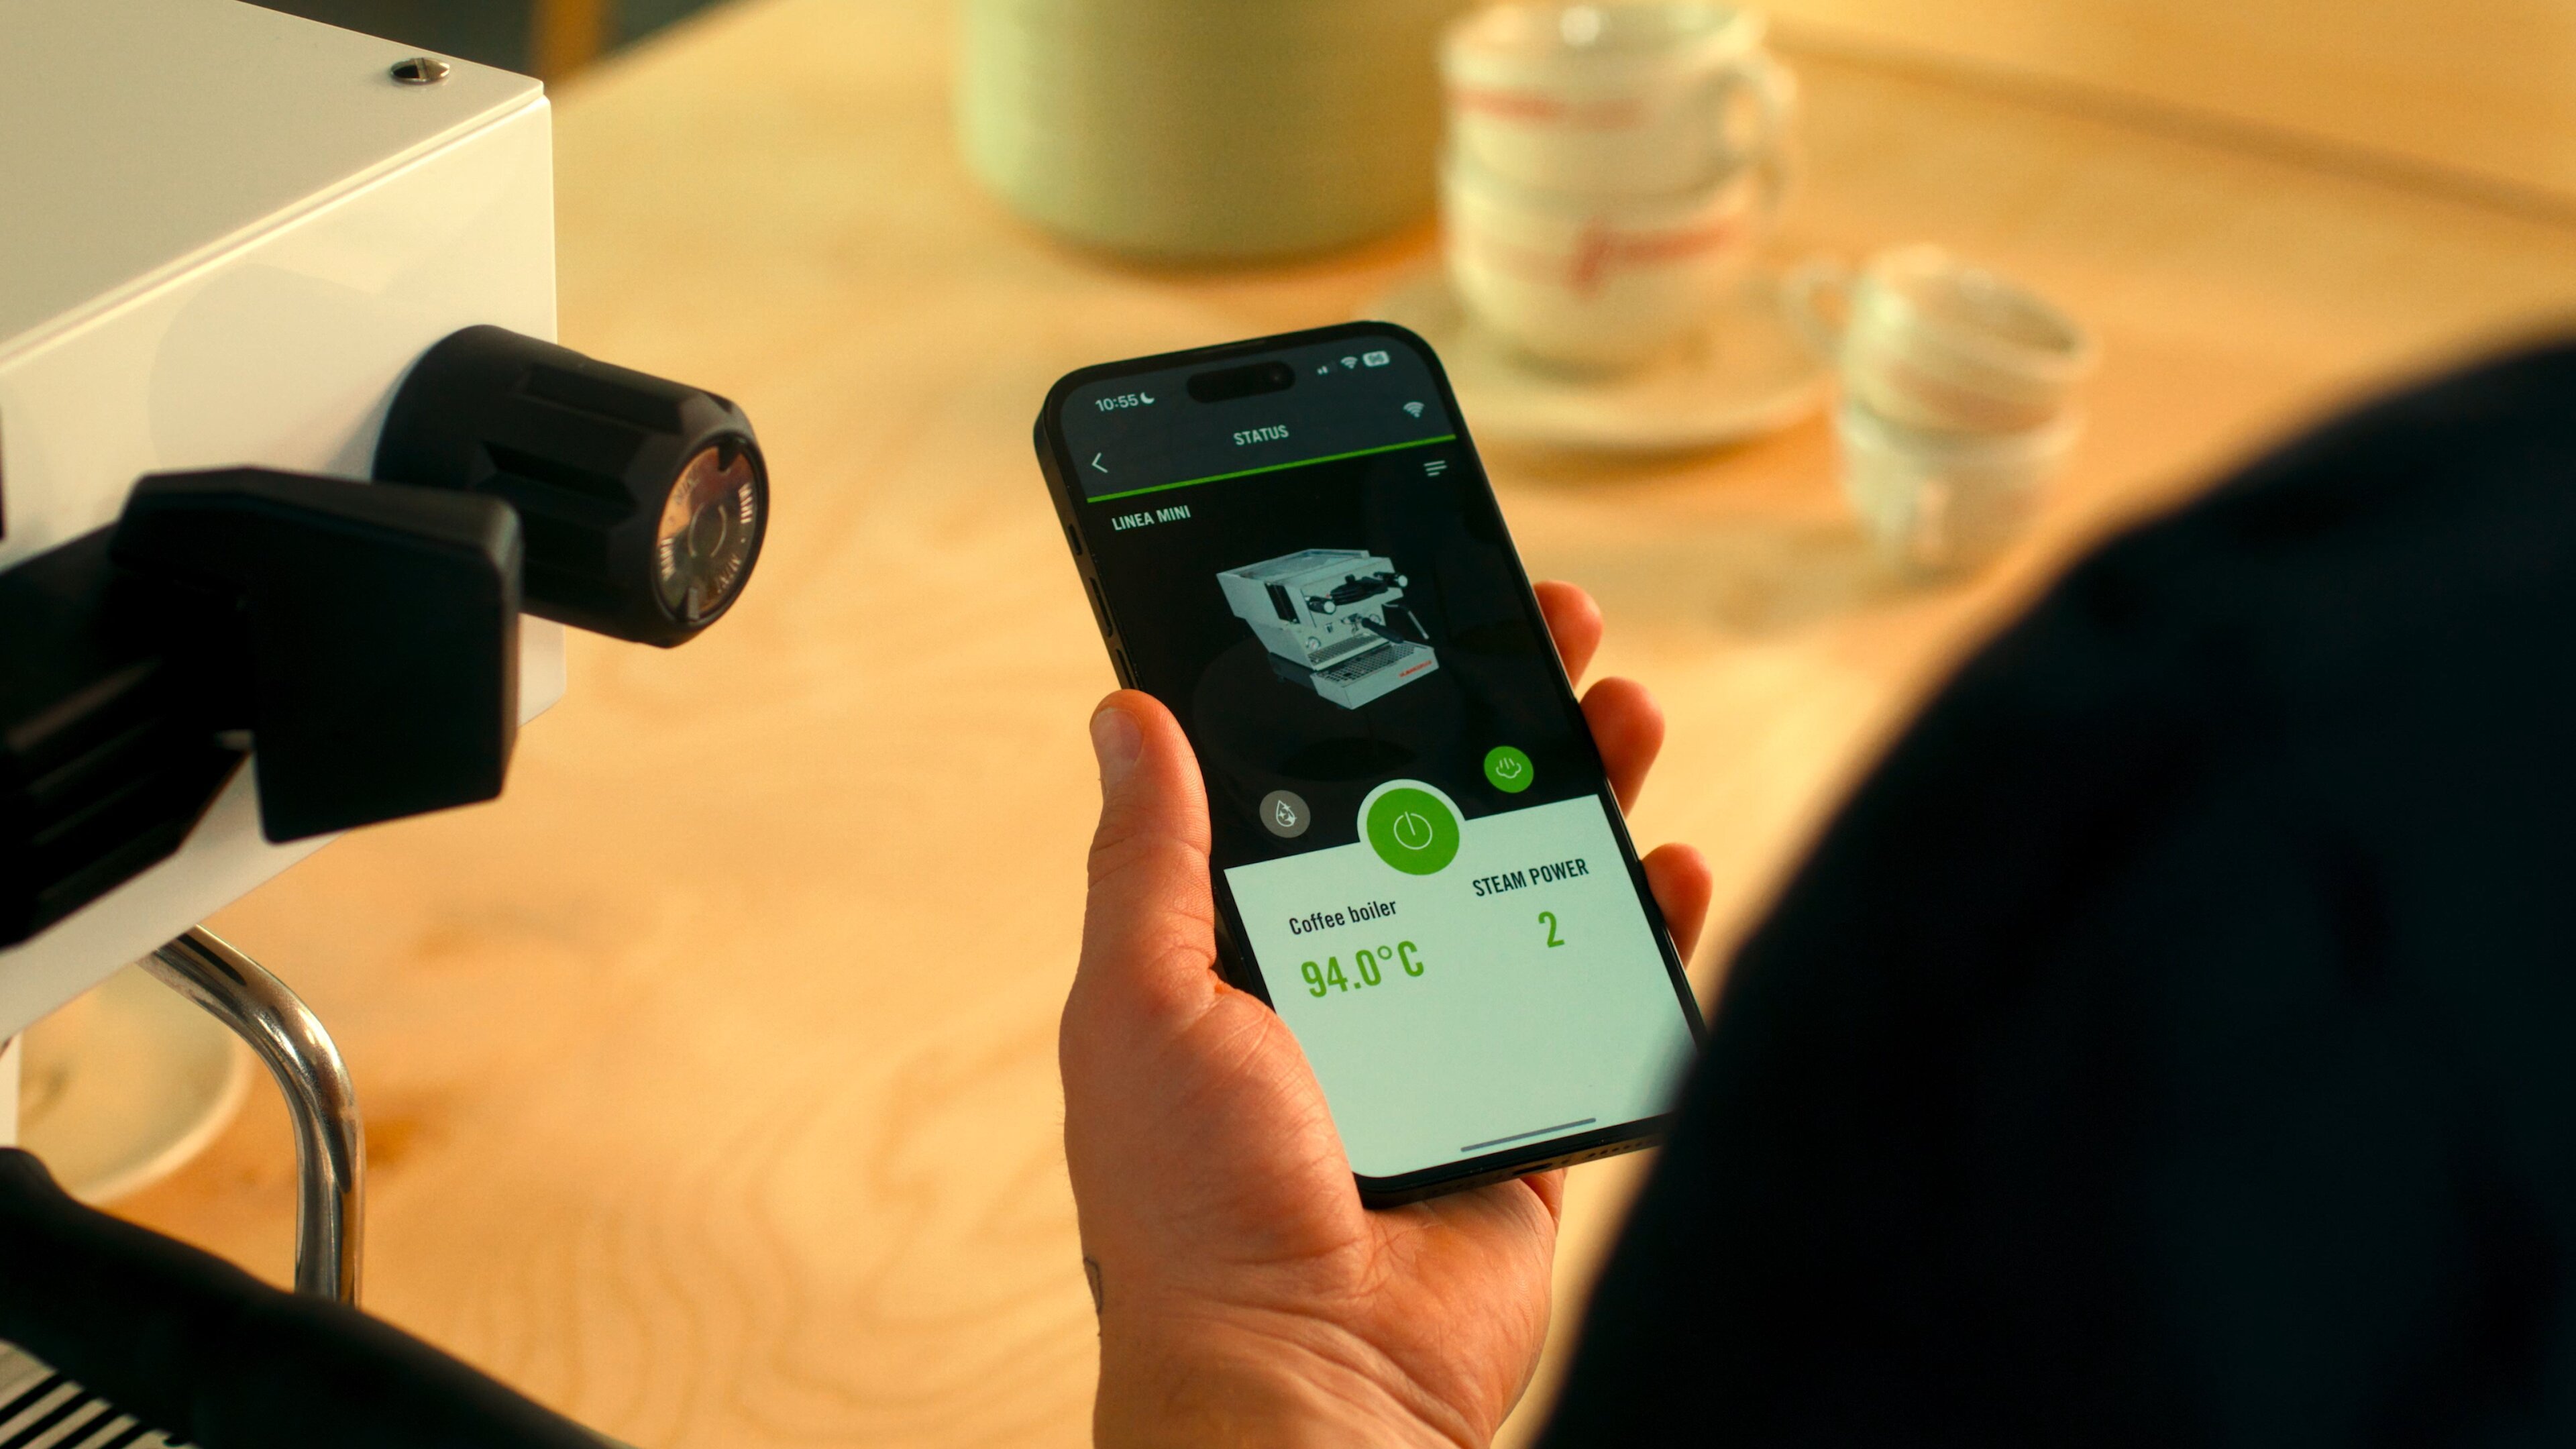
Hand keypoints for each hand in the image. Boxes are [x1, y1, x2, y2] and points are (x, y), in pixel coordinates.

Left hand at [1061, 582, 1712, 1447]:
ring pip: (1527, 884)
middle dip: (1502, 714)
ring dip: (1582, 788)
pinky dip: (1647, 925)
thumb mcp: (1142, 1001)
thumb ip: (1151, 857)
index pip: (1313, 788)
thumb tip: (1124, 711)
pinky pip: (1598, 994)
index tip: (1413, 610)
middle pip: (1440, 813)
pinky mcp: (1527, 1104)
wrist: (1308, 1372)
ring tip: (1624, 707)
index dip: (1365, 696)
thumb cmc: (1197, 1206)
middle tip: (1553, 627)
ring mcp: (1447, 1041)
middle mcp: (1351, 979)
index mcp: (1247, 950)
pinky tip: (1671, 861)